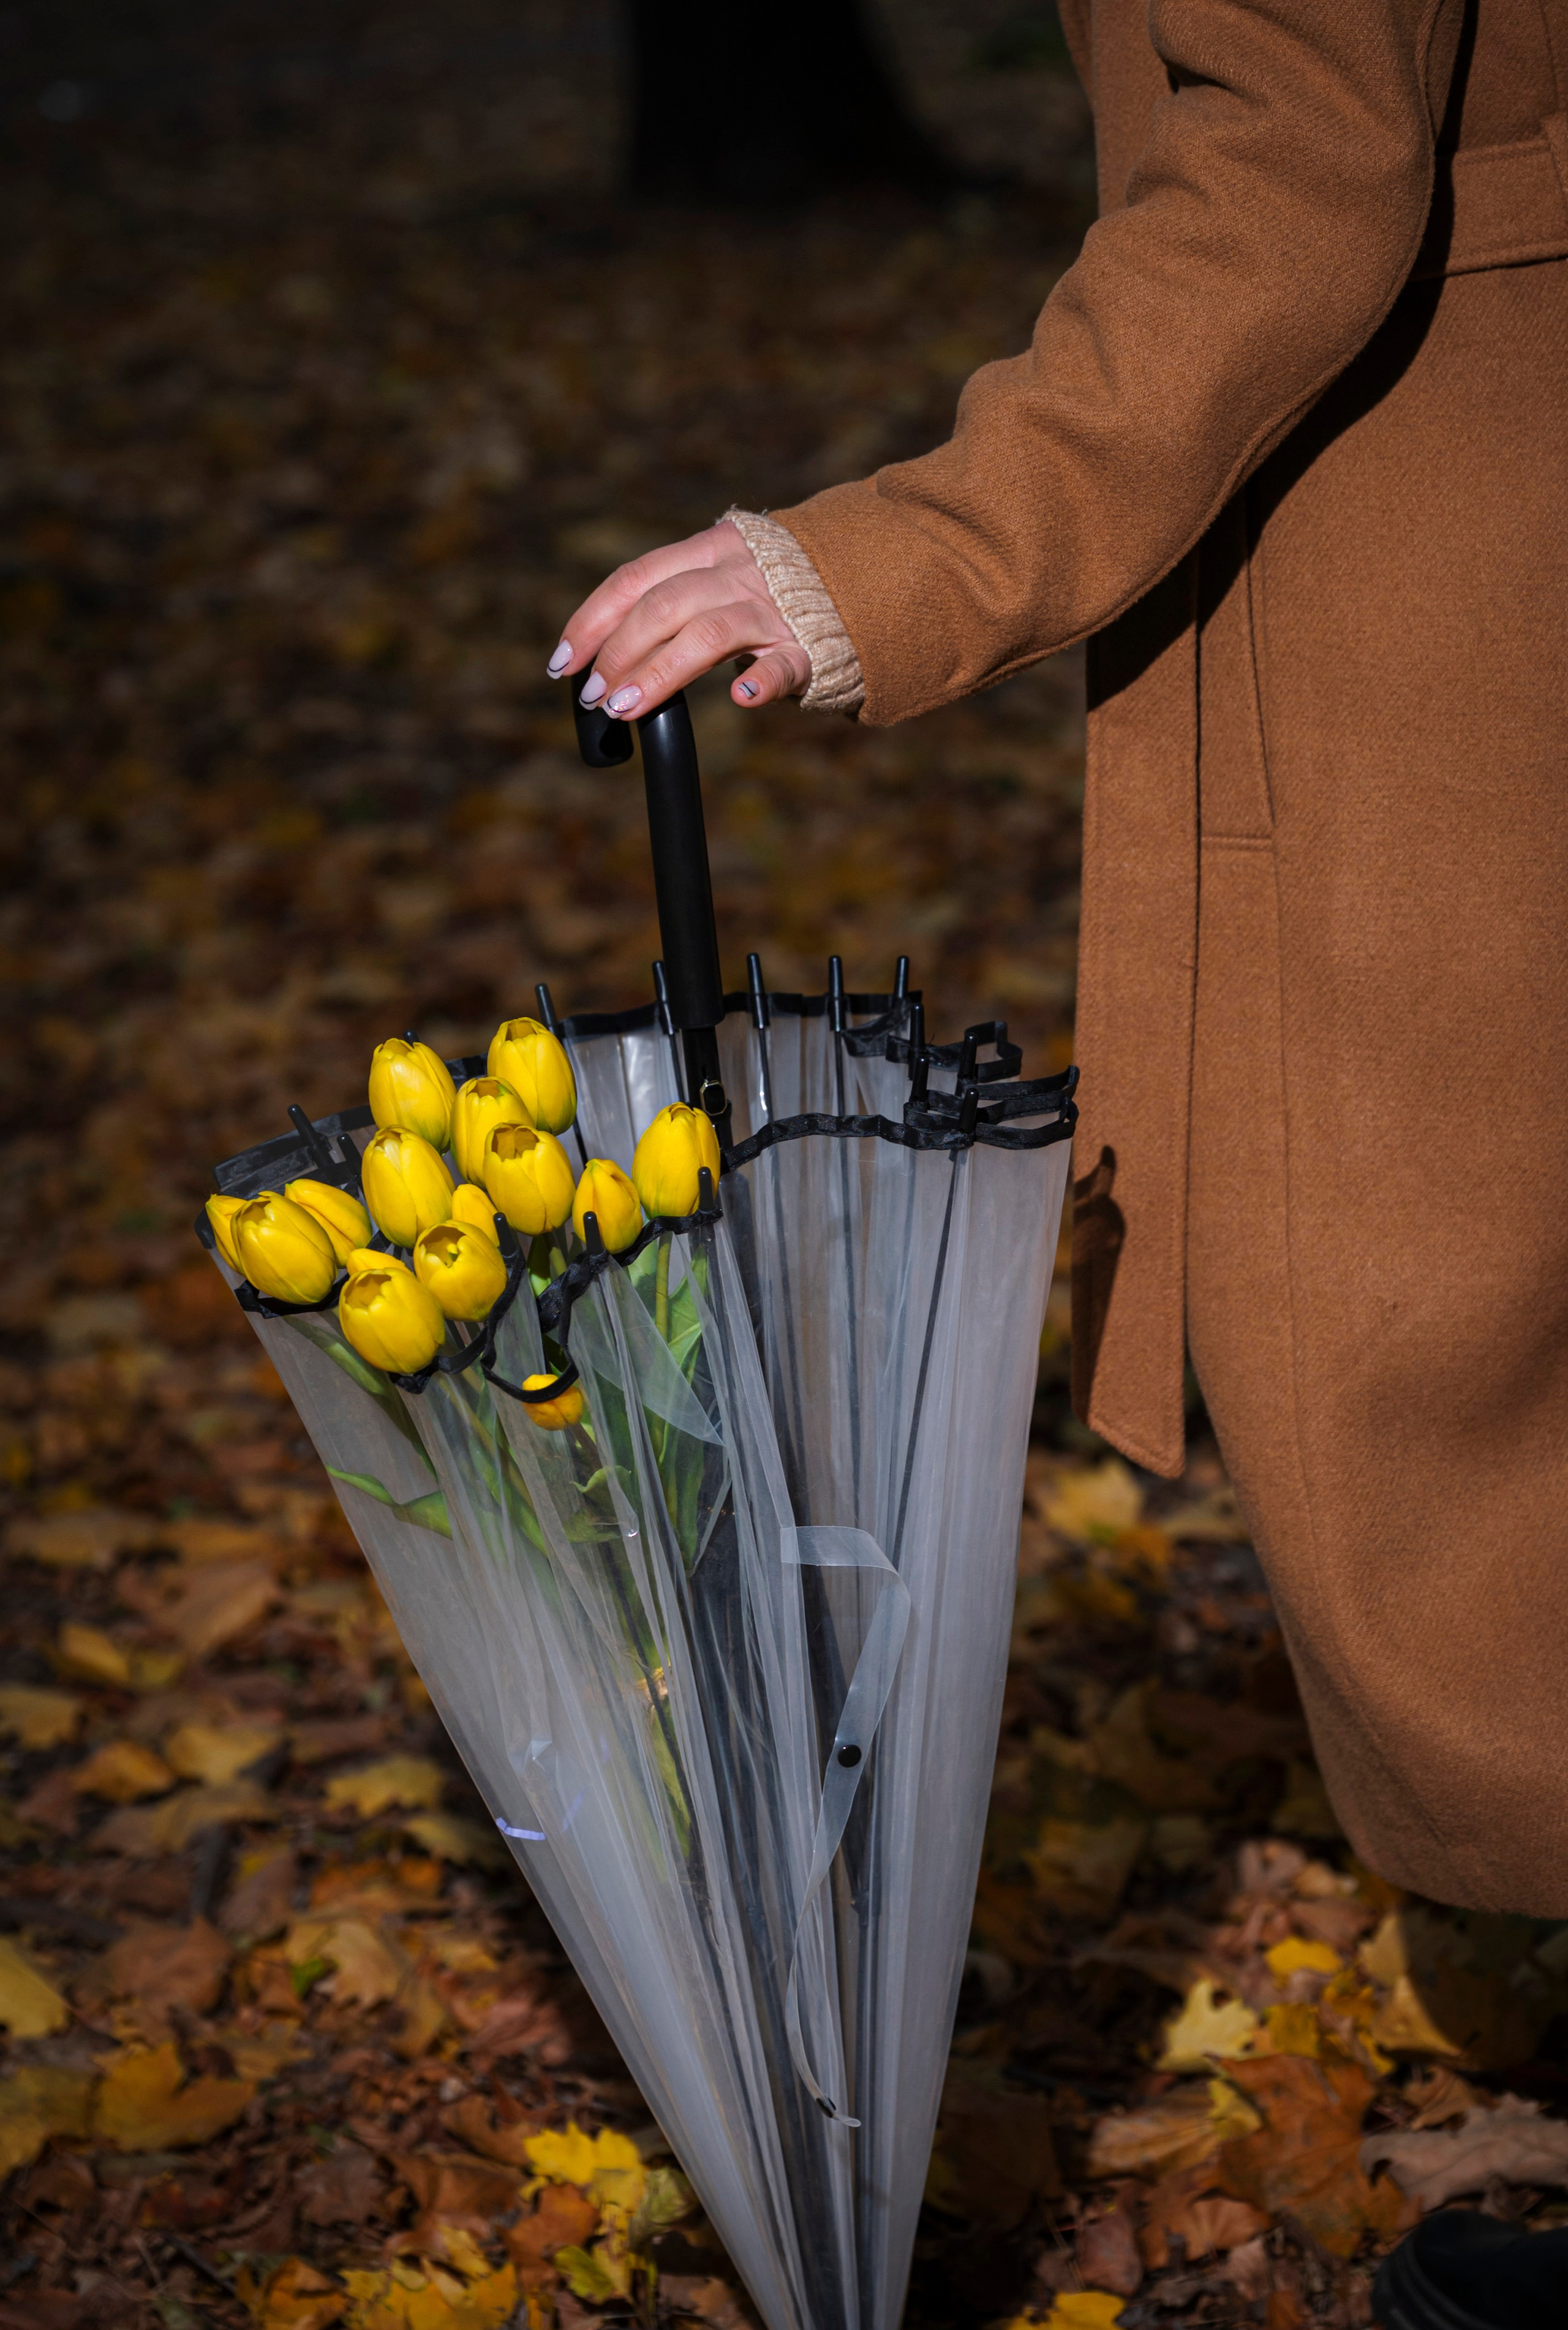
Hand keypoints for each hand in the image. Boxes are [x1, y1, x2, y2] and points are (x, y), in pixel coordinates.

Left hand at [547, 521, 809, 717]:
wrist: (852, 584)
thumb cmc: (762, 593)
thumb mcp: (713, 578)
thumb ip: (665, 603)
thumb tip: (597, 658)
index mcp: (705, 551)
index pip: (634, 579)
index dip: (592, 620)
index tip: (561, 662)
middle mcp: (735, 573)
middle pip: (663, 606)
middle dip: (618, 652)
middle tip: (594, 696)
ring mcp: (772, 610)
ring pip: (709, 634)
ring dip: (660, 671)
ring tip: (625, 707)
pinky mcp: (807, 649)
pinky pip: (783, 664)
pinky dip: (762, 681)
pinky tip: (741, 699)